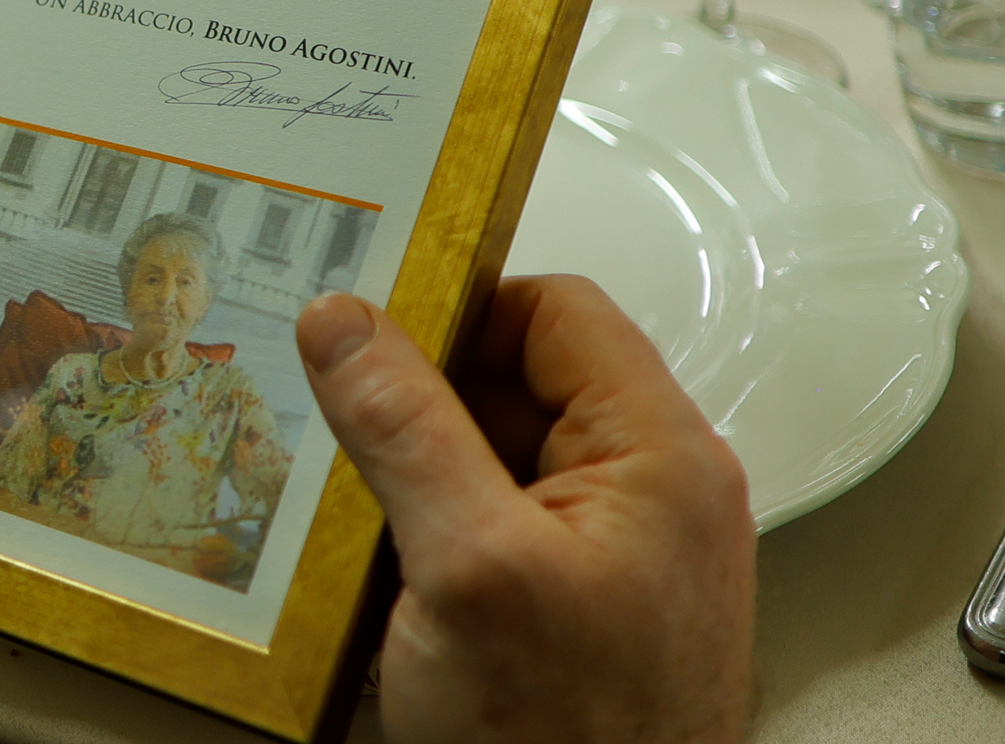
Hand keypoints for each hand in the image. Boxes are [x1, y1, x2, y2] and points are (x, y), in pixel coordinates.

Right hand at [296, 277, 753, 743]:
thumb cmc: (571, 743)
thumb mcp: (466, 565)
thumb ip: (404, 428)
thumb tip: (346, 323)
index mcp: (659, 457)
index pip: (554, 312)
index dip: (458, 306)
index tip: (371, 324)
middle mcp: (648, 494)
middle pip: (517, 379)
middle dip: (421, 398)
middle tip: (346, 422)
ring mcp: (612, 554)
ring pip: (493, 454)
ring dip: (416, 470)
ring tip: (367, 516)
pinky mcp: (570, 606)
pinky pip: (489, 526)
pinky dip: (429, 532)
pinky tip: (386, 572)